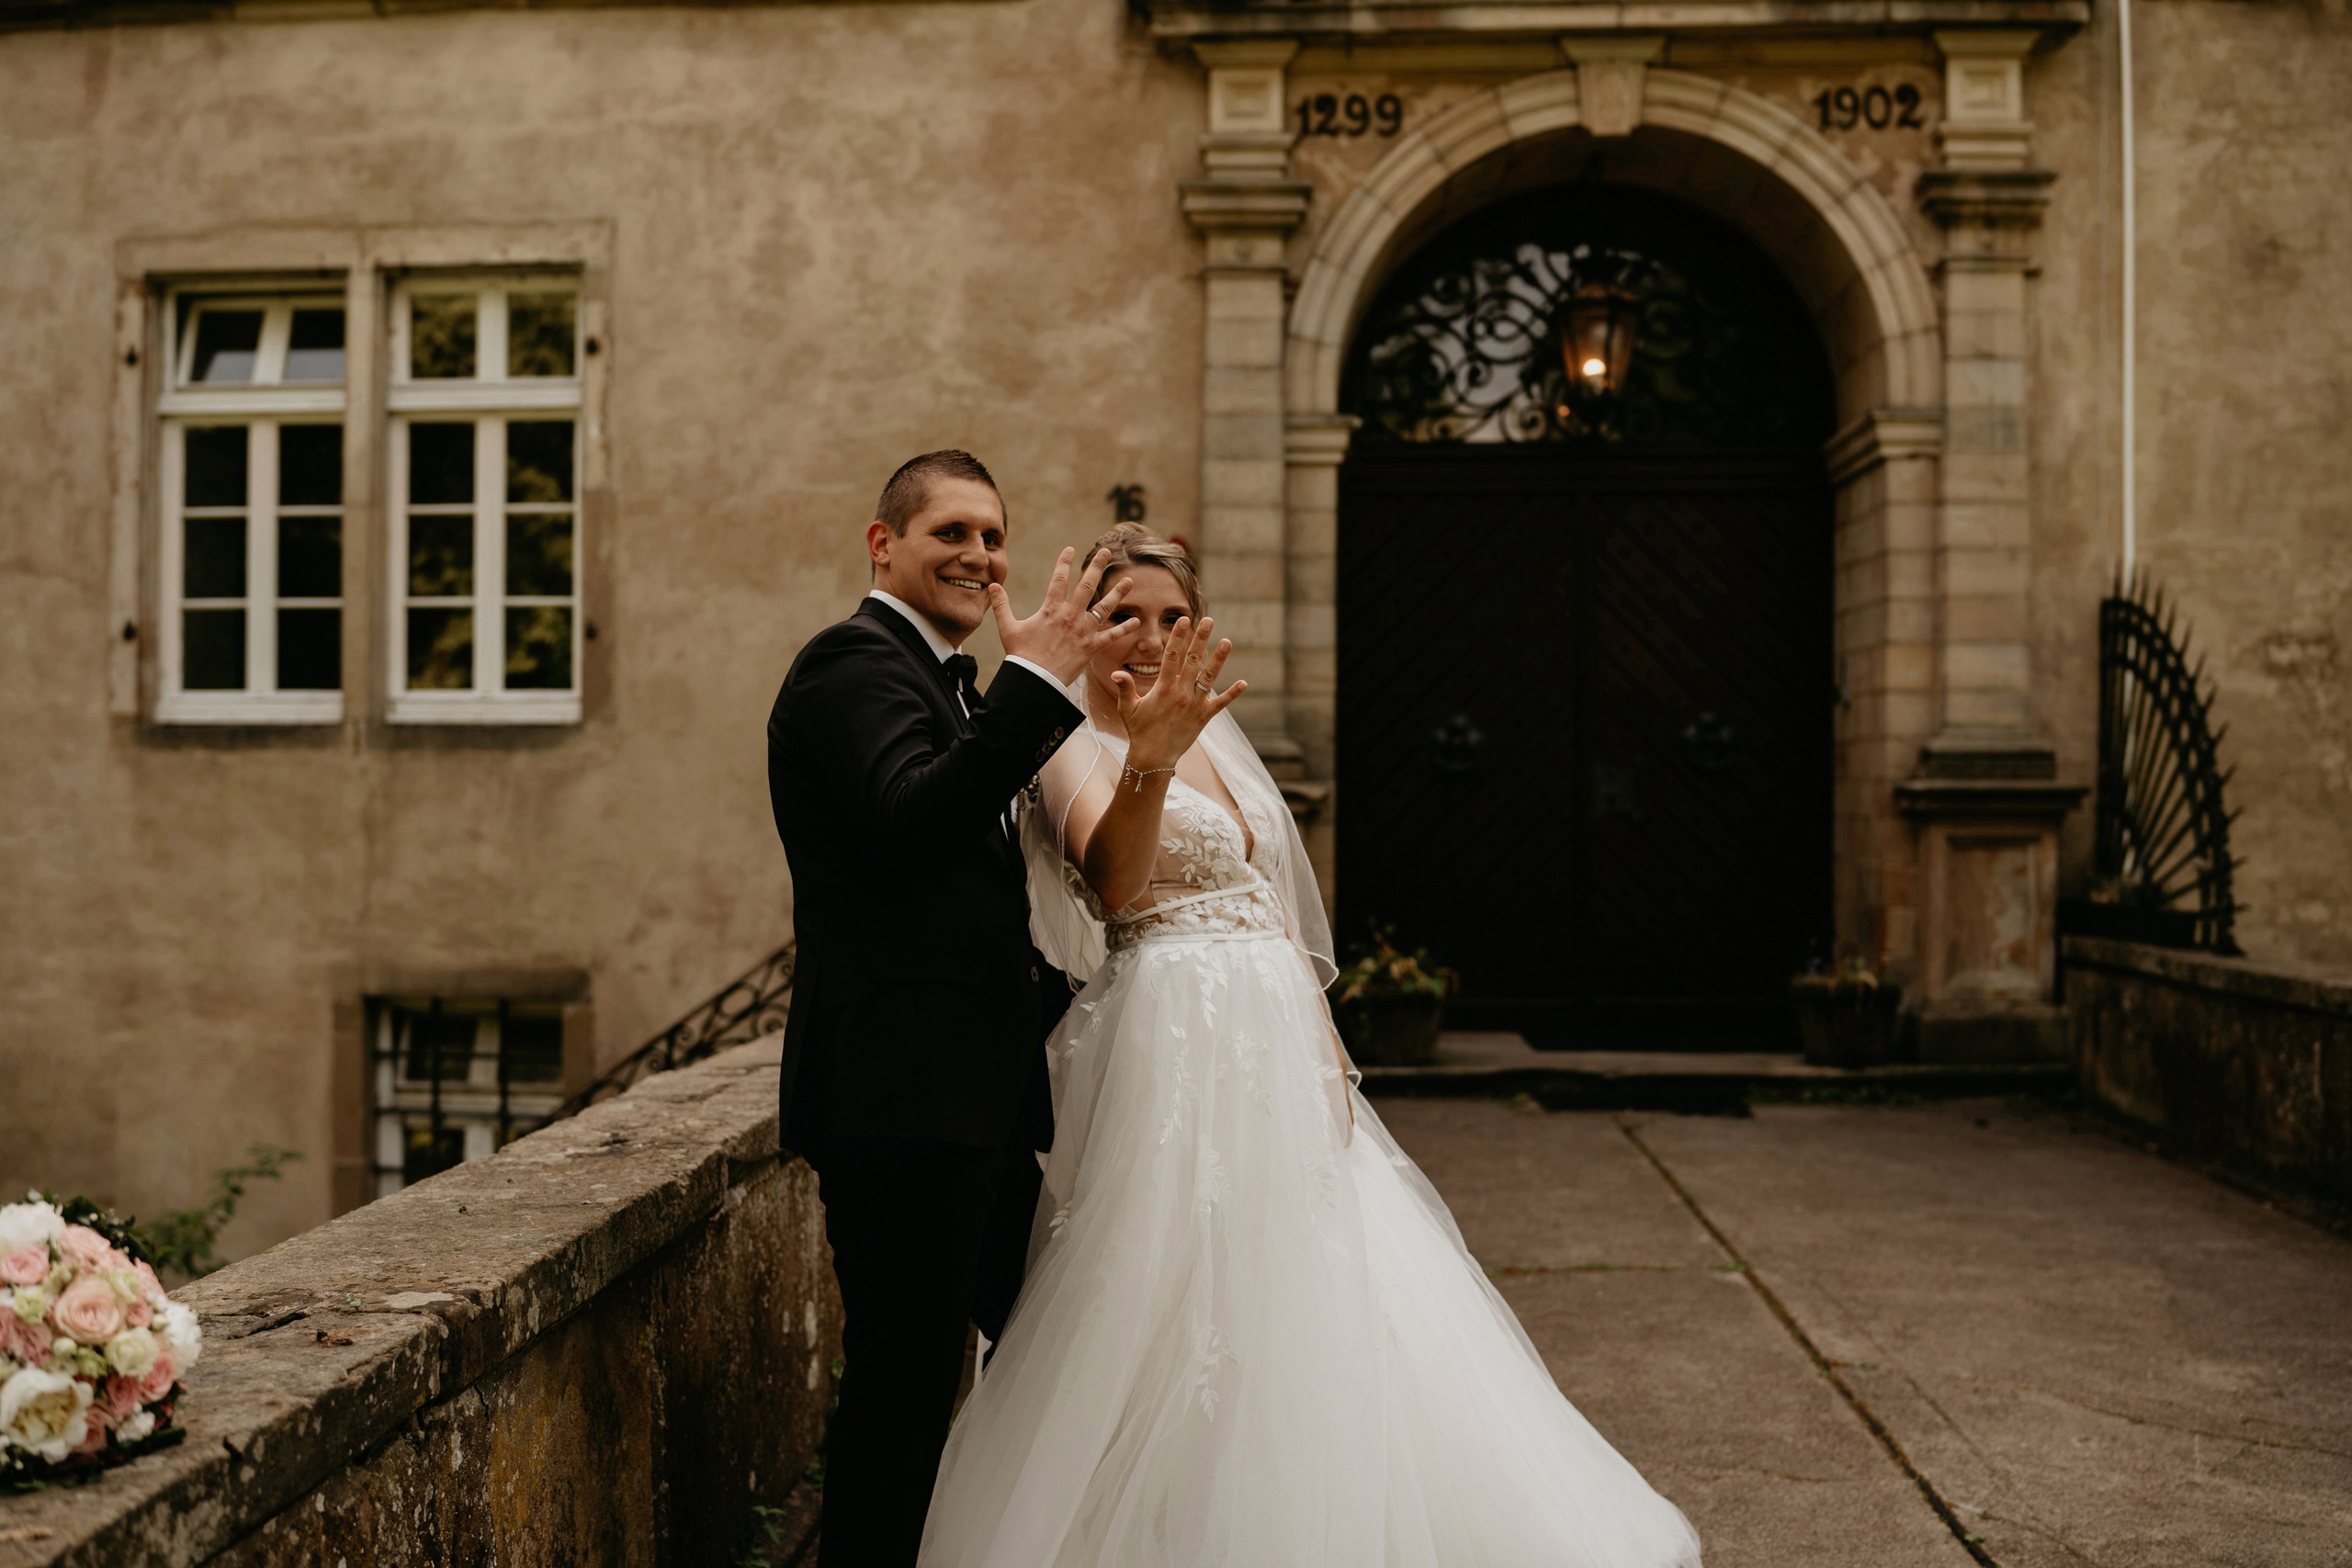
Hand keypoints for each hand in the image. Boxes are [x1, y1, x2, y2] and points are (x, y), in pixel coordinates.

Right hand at [989, 548, 1142, 683]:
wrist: (1035, 680)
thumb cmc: (1021, 656)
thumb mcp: (1008, 628)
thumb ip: (1002, 605)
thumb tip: (992, 585)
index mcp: (1051, 609)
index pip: (1059, 579)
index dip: (1064, 562)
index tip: (1070, 549)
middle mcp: (1070, 615)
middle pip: (1087, 585)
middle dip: (1097, 566)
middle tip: (1106, 552)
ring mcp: (1083, 631)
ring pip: (1104, 607)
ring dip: (1118, 593)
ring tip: (1128, 581)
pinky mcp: (1091, 647)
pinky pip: (1111, 636)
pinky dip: (1124, 628)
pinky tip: (1136, 621)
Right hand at [1114, 614, 1245, 768]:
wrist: (1154, 757)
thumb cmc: (1139, 730)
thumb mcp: (1127, 708)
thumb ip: (1125, 688)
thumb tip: (1117, 672)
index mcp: (1163, 688)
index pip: (1171, 656)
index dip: (1178, 637)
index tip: (1183, 620)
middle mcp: (1181, 693)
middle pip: (1193, 660)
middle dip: (1201, 639)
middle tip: (1209, 621)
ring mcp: (1195, 705)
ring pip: (1209, 677)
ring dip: (1219, 659)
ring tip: (1227, 641)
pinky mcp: (1204, 717)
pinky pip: (1221, 704)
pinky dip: (1232, 694)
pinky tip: (1243, 683)